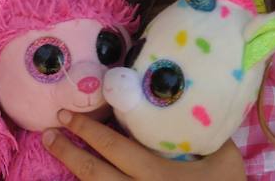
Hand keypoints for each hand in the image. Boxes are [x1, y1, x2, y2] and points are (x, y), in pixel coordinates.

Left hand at [42, 110, 245, 179]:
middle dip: (68, 152)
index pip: (114, 149)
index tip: (66, 115)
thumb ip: (204, 131)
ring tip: (57, 151)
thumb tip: (188, 100)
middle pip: (94, 175)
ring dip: (74, 171)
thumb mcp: (226, 160)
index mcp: (159, 175)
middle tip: (48, 133)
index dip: (87, 131)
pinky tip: (81, 177)